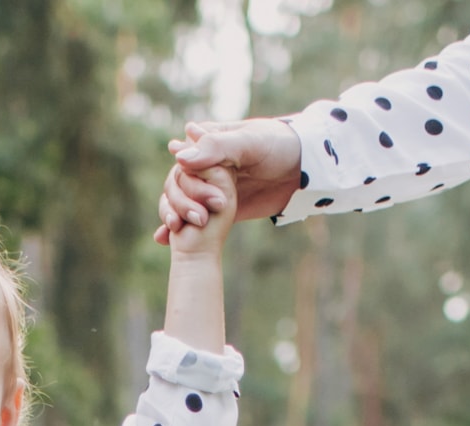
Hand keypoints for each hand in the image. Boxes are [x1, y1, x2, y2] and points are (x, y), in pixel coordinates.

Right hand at [153, 117, 302, 244]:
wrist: (303, 171)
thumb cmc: (279, 147)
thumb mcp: (249, 143)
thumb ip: (216, 148)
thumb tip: (179, 158)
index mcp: (208, 142)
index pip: (182, 157)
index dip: (181, 175)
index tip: (184, 185)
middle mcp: (205, 165)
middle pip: (176, 182)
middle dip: (178, 200)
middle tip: (193, 216)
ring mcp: (210, 188)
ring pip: (179, 200)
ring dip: (172, 213)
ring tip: (175, 230)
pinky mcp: (217, 209)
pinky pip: (192, 217)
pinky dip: (175, 228)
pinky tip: (166, 240)